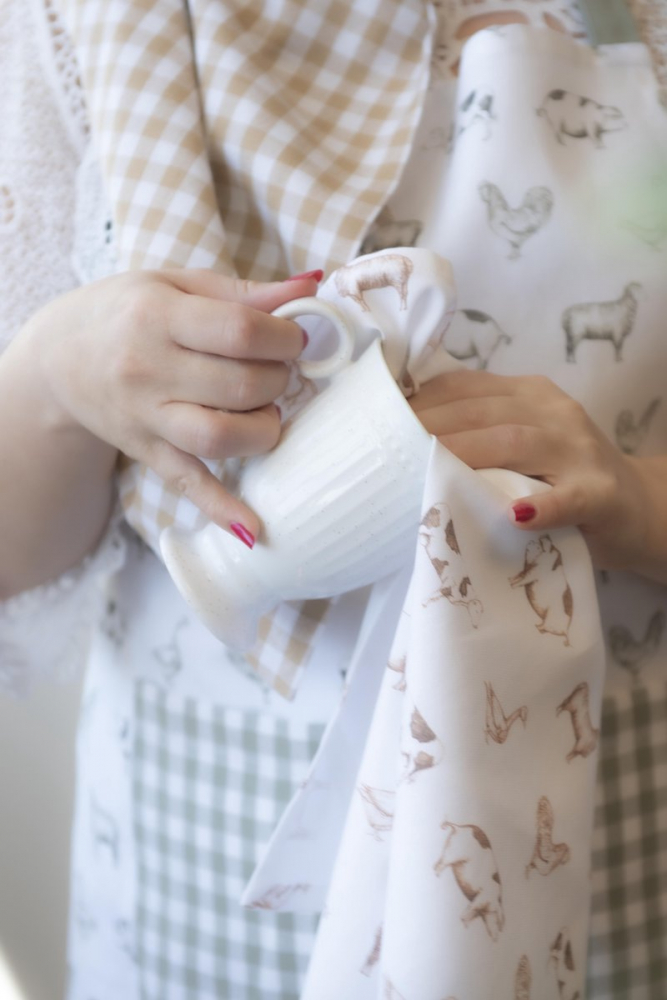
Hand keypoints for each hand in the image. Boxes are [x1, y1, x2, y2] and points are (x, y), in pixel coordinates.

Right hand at [31, 268, 318, 543]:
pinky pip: (187, 484)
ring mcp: (146, 417)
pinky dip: (221, 507)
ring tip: (266, 413)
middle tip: (279, 371)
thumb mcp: (177, 285)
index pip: (240, 331)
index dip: (283, 338)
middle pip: (238, 386)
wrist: (60, 357)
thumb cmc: (127, 312)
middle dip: (278, 380)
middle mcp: (148, 369)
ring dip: (263, 429)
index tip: (293, 339)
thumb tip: (312, 286)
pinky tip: (252, 527)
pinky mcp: (146, 452)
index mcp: (159, 316)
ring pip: (219, 437)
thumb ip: (244, 291)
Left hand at [410, 369, 657, 573]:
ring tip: (427, 469)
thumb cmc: (564, 477)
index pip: (467, 388)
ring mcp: (579, 451)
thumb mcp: (525, 442)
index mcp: (531, 395)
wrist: (639, 507)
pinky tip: (514, 515)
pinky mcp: (600, 493)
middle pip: (484, 414)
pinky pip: (568, 497)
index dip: (423, 402)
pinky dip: (541, 506)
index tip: (382, 419)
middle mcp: (554, 413)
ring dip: (468, 455)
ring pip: (517, 443)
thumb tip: (407, 436)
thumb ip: (481, 433)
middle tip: (389, 449)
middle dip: (432, 428)